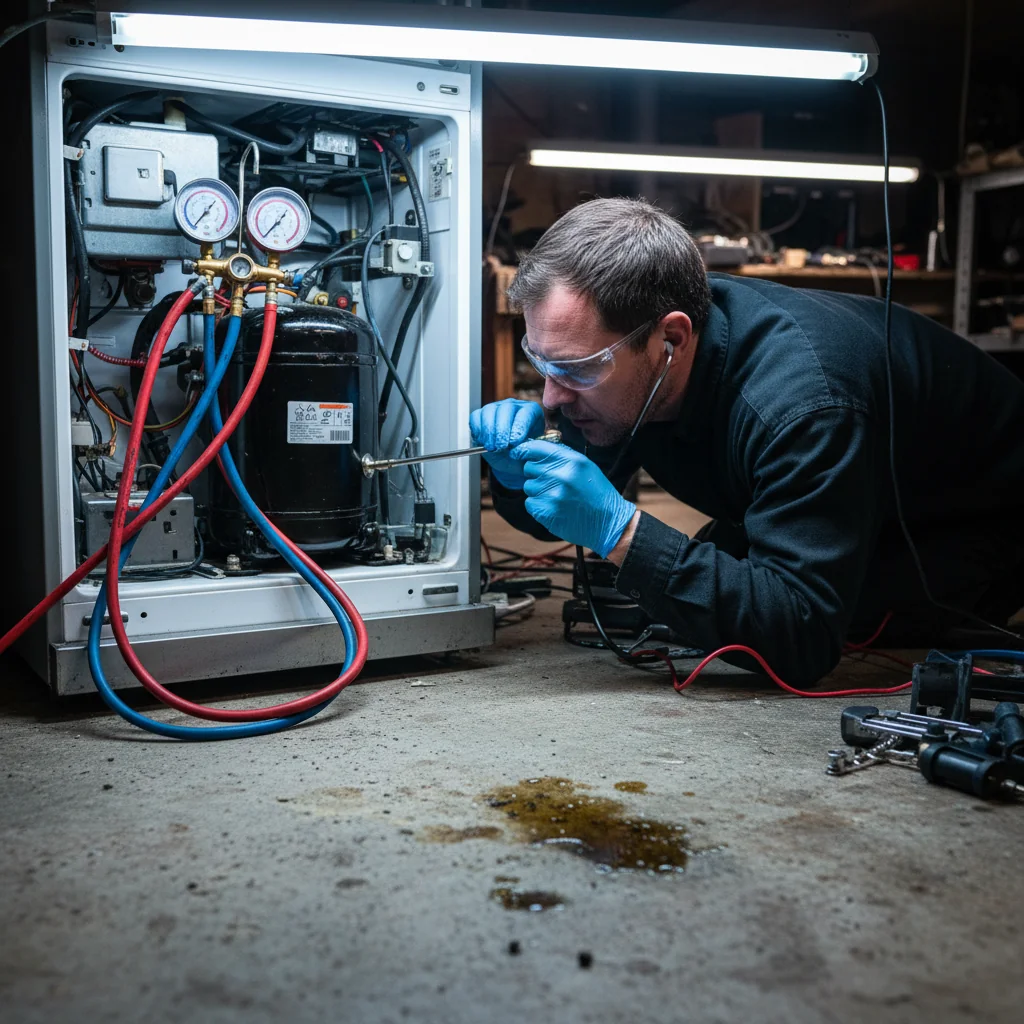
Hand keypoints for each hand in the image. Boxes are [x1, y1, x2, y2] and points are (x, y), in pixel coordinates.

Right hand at [469, 399, 544, 489]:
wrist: (510, 460)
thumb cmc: (523, 455)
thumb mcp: (531, 454)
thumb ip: (530, 449)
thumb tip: (517, 448)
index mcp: (532, 411)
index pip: (526, 412)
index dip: (519, 427)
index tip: (514, 442)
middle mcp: (514, 406)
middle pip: (506, 409)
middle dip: (502, 430)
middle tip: (501, 447)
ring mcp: (496, 408)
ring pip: (489, 411)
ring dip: (489, 431)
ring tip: (492, 448)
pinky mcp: (481, 415)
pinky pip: (476, 417)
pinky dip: (478, 431)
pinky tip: (483, 442)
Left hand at [509, 440, 636, 557]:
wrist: (608, 522)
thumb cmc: (597, 493)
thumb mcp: (586, 466)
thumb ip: (562, 455)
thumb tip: (537, 448)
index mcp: (571, 461)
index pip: (536, 448)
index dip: (524, 450)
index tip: (519, 453)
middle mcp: (560, 476)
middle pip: (529, 468)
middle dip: (536, 473)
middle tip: (551, 482)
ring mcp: (552, 495)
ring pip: (528, 486)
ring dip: (538, 491)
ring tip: (556, 496)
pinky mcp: (546, 512)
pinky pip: (530, 503)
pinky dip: (538, 505)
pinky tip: (553, 507)